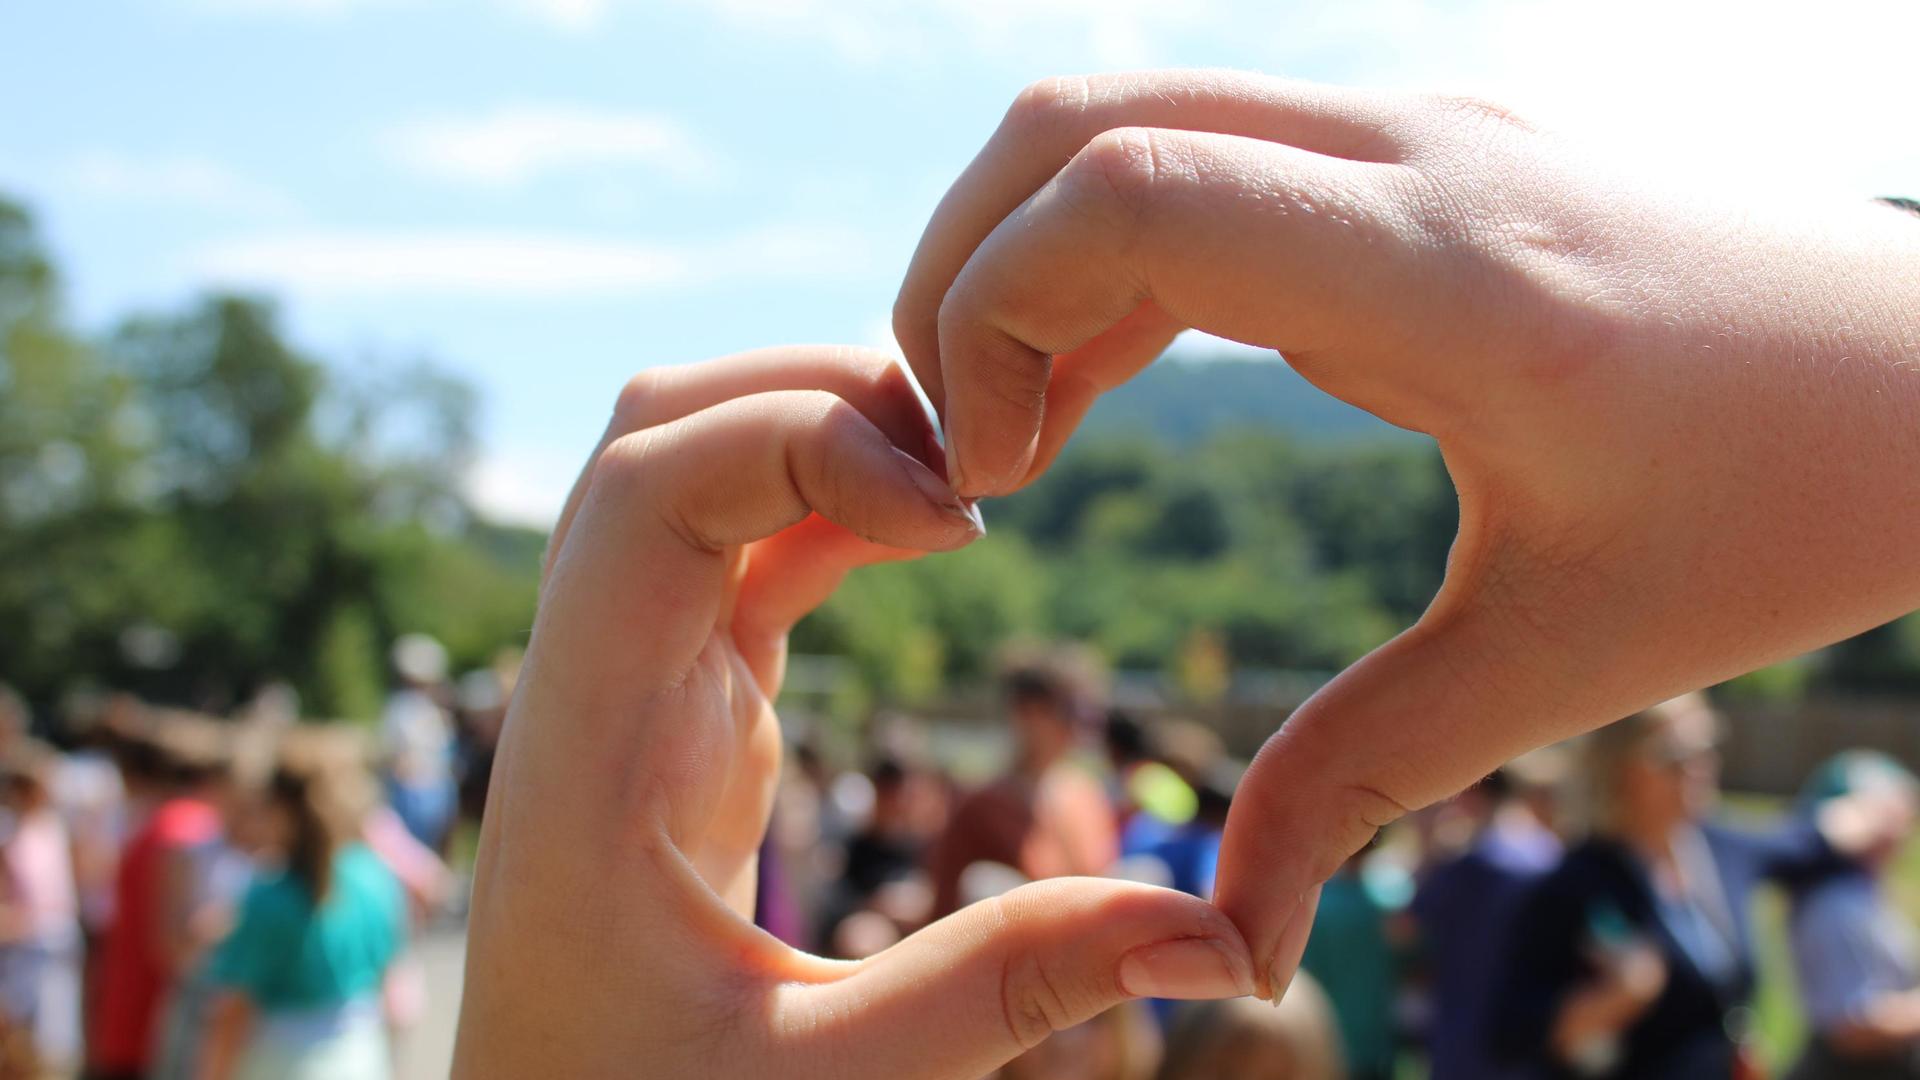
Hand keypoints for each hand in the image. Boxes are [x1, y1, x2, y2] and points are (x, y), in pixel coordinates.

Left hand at [452, 346, 1254, 1078]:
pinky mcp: (686, 704)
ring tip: (978, 485)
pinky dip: (842, 507)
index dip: (804, 444)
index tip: (962, 526)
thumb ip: (1005, 991)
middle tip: (983, 461)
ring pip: (701, 468)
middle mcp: (592, 684)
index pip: (649, 490)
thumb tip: (1215, 933)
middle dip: (819, 393)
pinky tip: (943, 532)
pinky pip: (751, 550)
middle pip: (660, 431)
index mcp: (584, 753)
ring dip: (831, 437)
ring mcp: (637, 682)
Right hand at [892, 69, 1919, 995]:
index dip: (986, 321)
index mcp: (1449, 276)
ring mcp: (1422, 120)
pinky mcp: (1421, 139)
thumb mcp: (1564, 657)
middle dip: (957, 278)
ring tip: (1025, 430)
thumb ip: (1360, 781)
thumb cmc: (1793, 508)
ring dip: (1027, 259)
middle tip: (969, 451)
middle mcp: (1419, 150)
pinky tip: (1113, 380)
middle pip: (1071, 122)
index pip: (1117, 194)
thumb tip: (1231, 942)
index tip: (998, 483)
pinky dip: (1110, 251)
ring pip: (1122, 115)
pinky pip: (1204, 149)